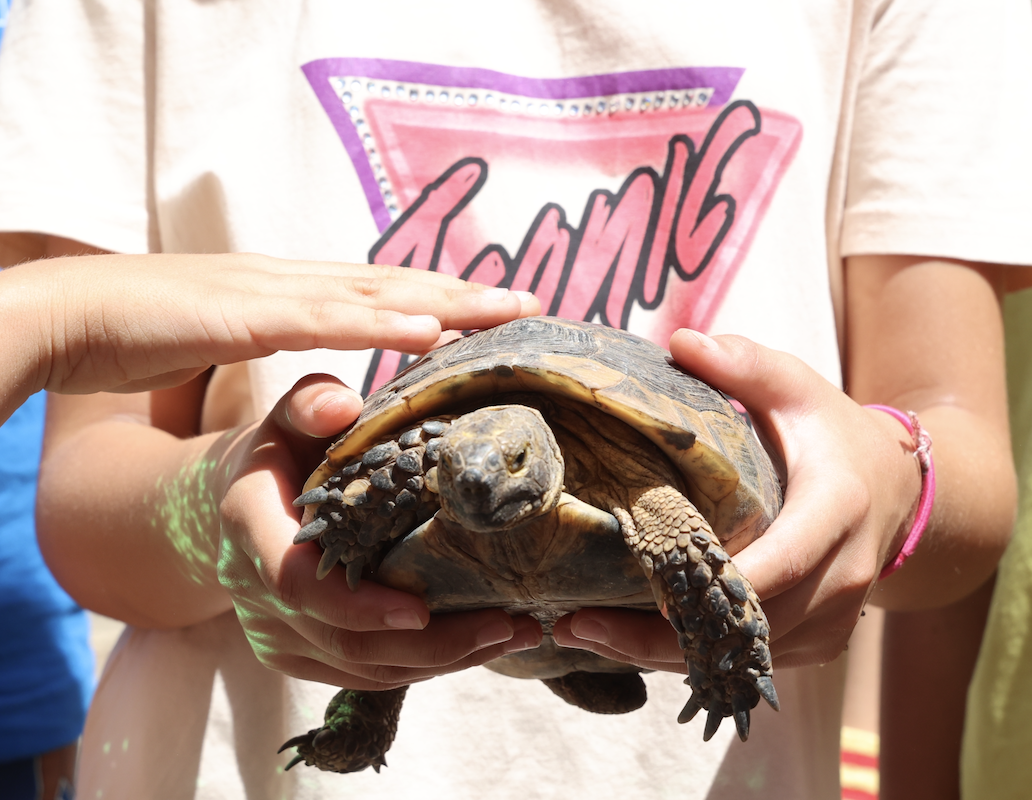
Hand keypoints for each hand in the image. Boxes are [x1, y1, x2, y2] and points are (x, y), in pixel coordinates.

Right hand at [1, 251, 537, 402]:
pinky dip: (381, 321)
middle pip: (397, 284)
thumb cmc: (148, 327)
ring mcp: (275, 293)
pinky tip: (430, 328)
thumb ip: (276, 340)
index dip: (443, 298)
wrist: (76, 309)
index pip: (383, 290)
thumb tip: (317, 364)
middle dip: (466, 293)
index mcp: (294, 290)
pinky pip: (326, 319)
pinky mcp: (246, 316)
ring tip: (507, 308)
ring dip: (445, 299)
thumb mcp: (231, 334)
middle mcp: (297, 283)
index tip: (500, 308)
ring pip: (376, 292)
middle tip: (533, 301)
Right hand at [217, 374, 542, 689]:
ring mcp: (276, 632)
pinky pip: (365, 677)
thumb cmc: (281, 451)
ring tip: (512, 634)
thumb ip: (310, 402)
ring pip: (363, 669)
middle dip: (431, 644)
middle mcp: (255, 593)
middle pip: (345, 641)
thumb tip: (342, 404)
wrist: (234, 505)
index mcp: (250, 526)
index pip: (297, 582)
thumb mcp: (289, 417)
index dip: (359, 606)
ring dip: (442, 661)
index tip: (421, 612)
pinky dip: (425, 667)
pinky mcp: (299, 655)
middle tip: (505, 625)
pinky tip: (481, 645)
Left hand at [554, 330, 920, 670]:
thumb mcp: (797, 386)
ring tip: (587, 637)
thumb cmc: (834, 433)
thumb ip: (744, 363)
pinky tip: (634, 643)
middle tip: (575, 626)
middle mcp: (844, 575)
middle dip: (660, 636)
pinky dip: (698, 658)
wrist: (898, 490)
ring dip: (668, 656)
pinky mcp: (821, 643)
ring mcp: (836, 618)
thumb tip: (680, 341)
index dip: (709, 585)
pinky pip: (755, 663)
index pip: (776, 563)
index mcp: (836, 508)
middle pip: (749, 626)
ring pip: (746, 657)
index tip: (639, 592)